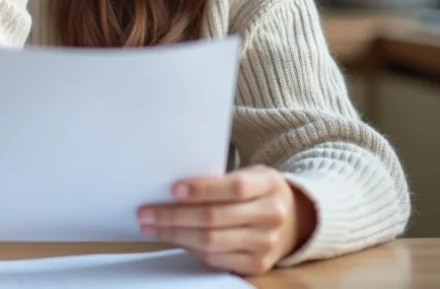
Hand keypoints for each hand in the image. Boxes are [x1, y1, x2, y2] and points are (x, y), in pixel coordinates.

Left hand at [137, 165, 317, 276]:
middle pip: (216, 218)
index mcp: (269, 185)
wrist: (293, 219)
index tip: (173, 189)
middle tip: (146, 212)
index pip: (234, 188)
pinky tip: (174, 238)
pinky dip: (190, 248)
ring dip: (175, 235)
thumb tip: (173, 190)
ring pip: (212, 242)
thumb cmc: (258, 191)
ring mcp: (266, 244)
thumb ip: (220, 180)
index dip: (202, 189)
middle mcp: (271, 216)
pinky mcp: (257, 265)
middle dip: (174, 216)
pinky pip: (215, 260)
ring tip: (151, 226)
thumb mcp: (250, 174)